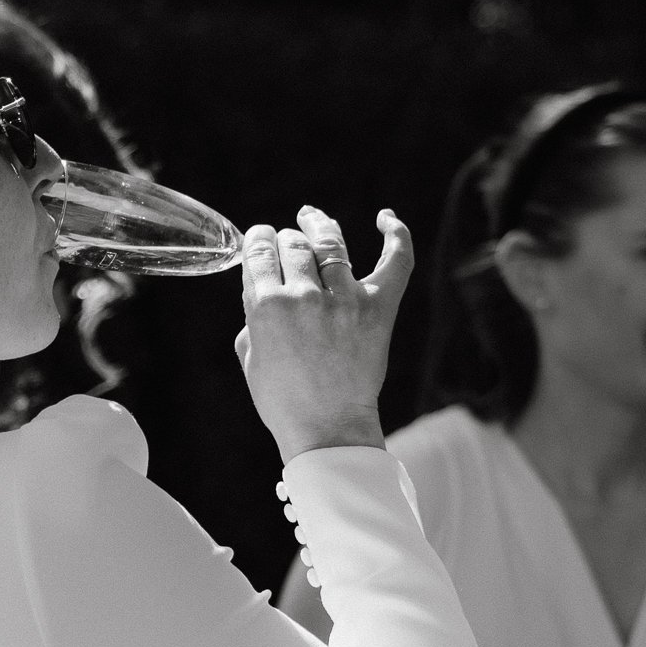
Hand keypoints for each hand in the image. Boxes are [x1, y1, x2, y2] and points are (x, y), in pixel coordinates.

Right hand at [235, 207, 412, 463]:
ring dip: (320, 225)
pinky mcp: (378, 308)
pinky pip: (395, 261)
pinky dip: (394, 235)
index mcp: (265, 307)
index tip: (262, 239)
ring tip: (313, 217)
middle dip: (286, 238)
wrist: (328, 429)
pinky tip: (385, 217)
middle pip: (293, 244)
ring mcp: (345, 299)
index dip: (259, 240)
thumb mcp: (251, 356)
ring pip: (331, 243)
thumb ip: (253, 316)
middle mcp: (304, 296)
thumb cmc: (283, 400)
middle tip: (287, 241)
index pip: (259, 252)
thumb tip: (263, 287)